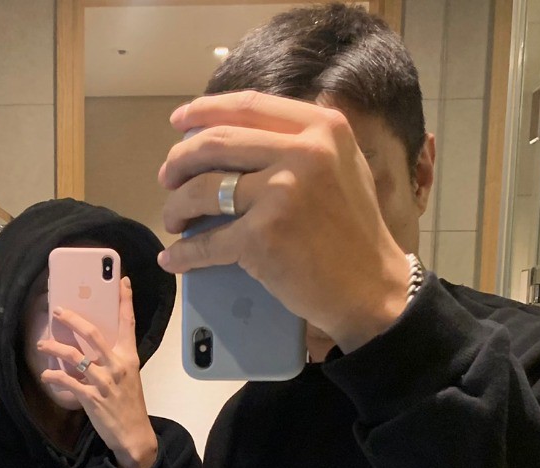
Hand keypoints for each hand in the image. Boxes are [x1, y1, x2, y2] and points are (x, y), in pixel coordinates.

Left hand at [39, 277, 157, 467]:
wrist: (134, 435)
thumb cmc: (129, 405)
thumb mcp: (128, 377)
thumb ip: (113, 360)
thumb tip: (91, 347)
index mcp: (129, 358)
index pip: (128, 324)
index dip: (125, 301)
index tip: (122, 281)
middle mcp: (118, 366)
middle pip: (93, 334)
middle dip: (73, 320)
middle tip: (58, 310)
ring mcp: (105, 382)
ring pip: (75, 357)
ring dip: (55, 349)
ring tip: (42, 345)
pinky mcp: (92, 398)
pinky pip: (69, 382)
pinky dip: (55, 377)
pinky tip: (46, 375)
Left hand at [158, 91, 408, 352]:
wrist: (372, 288)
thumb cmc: (355, 233)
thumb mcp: (342, 166)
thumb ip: (301, 143)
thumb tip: (236, 135)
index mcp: (321, 128)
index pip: (248, 107)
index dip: (205, 112)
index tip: (179, 122)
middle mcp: (303, 152)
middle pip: (216, 143)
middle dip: (180, 161)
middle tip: (168, 178)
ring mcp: (281, 194)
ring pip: (204, 189)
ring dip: (177, 206)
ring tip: (174, 220)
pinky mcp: (263, 237)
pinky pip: (207, 242)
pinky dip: (184, 253)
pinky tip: (173, 258)